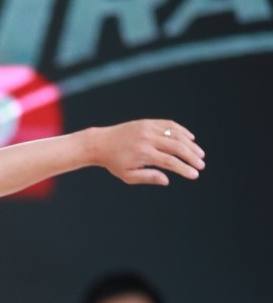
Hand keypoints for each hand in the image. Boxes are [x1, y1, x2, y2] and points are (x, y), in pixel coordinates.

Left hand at [87, 120, 204, 186]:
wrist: (100, 143)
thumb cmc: (114, 162)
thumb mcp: (128, 175)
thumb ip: (148, 177)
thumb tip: (167, 180)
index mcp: (143, 154)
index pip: (170, 162)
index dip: (184, 168)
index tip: (195, 175)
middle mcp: (148, 139)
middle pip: (176, 147)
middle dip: (191, 157)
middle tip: (201, 165)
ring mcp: (148, 128)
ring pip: (175, 134)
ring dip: (190, 144)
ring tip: (200, 153)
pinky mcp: (148, 122)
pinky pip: (169, 125)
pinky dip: (182, 131)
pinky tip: (190, 138)